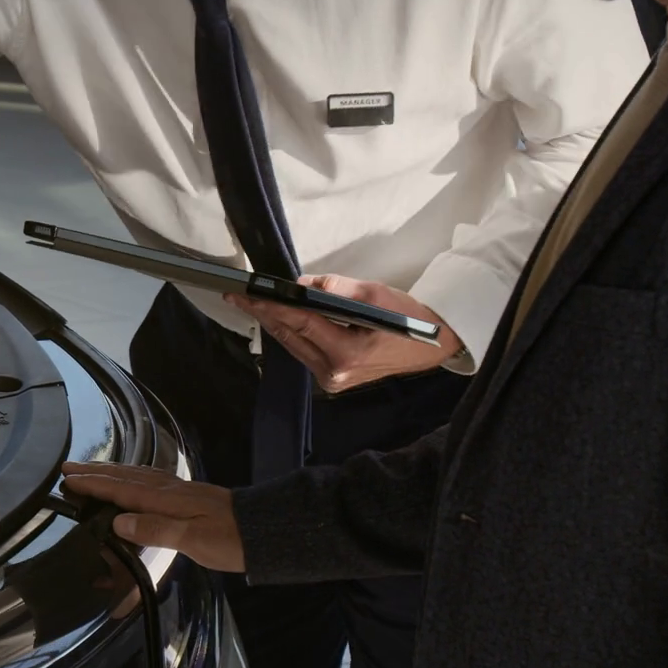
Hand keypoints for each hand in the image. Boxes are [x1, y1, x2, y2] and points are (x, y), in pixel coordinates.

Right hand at [60, 462, 243, 572]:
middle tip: (68, 467)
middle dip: (96, 472)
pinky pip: (150, 480)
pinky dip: (132, 477)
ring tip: (91, 471)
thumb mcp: (193, 539)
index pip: (122, 490)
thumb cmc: (230, 540)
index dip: (94, 485)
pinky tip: (132, 481)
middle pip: (126, 477)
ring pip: (137, 476)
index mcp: (166, 499)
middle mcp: (169, 489)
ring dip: (111, 472)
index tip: (67, 479)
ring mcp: (180, 490)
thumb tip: (117, 522)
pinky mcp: (189, 496)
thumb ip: (155, 529)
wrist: (266, 531)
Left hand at [227, 274, 461, 392]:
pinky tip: (275, 318)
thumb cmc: (406, 318)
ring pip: (294, 346)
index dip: (269, 307)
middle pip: (290, 337)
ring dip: (273, 324)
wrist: (430, 346)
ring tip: (250, 304)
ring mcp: (332, 380)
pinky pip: (304, 351)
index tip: (245, 294)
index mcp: (347, 354)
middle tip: (237, 296)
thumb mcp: (373, 294)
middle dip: (263, 315)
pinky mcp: (333, 379)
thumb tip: (299, 286)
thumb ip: (333, 289)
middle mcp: (334, 373)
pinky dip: (290, 333)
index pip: (299, 324)